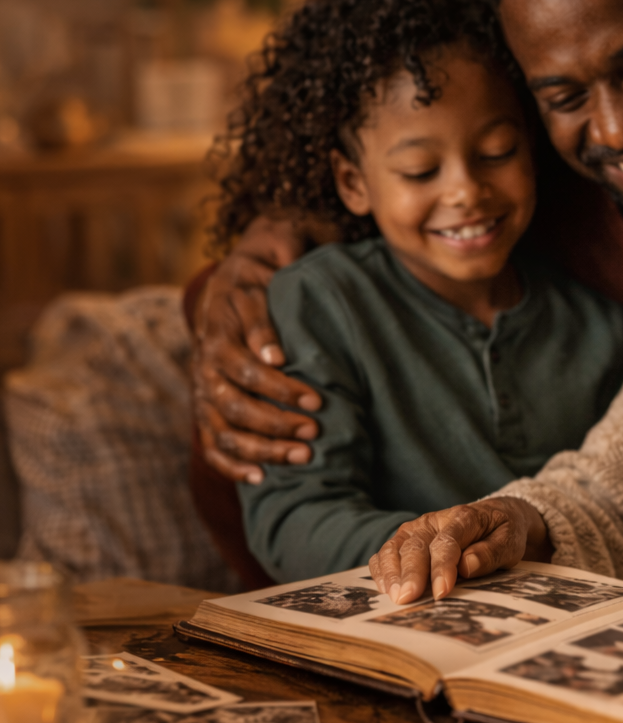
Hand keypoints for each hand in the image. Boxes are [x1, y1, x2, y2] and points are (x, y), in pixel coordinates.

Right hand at [192, 214, 331, 482]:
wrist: (238, 284)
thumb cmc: (271, 268)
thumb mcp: (280, 245)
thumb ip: (287, 249)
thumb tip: (290, 260)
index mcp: (225, 313)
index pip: (238, 337)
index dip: (260, 347)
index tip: (286, 362)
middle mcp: (209, 352)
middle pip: (233, 389)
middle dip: (275, 410)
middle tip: (317, 423)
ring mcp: (205, 385)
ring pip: (224, 421)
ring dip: (263, 442)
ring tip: (305, 453)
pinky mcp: (209, 408)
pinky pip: (213, 442)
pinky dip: (233, 463)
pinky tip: (261, 478)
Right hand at [369, 498, 551, 604]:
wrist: (495, 517)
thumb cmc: (502, 532)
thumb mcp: (510, 541)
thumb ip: (491, 552)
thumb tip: (466, 567)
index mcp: (463, 518)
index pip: (448, 542)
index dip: (443, 567)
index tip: (441, 592)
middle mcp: (434, 521)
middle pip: (416, 546)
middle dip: (412, 574)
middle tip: (407, 599)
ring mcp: (416, 529)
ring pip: (395, 548)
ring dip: (392, 574)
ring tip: (395, 597)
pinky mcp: (405, 540)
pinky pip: (385, 553)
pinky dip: (382, 570)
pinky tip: (385, 589)